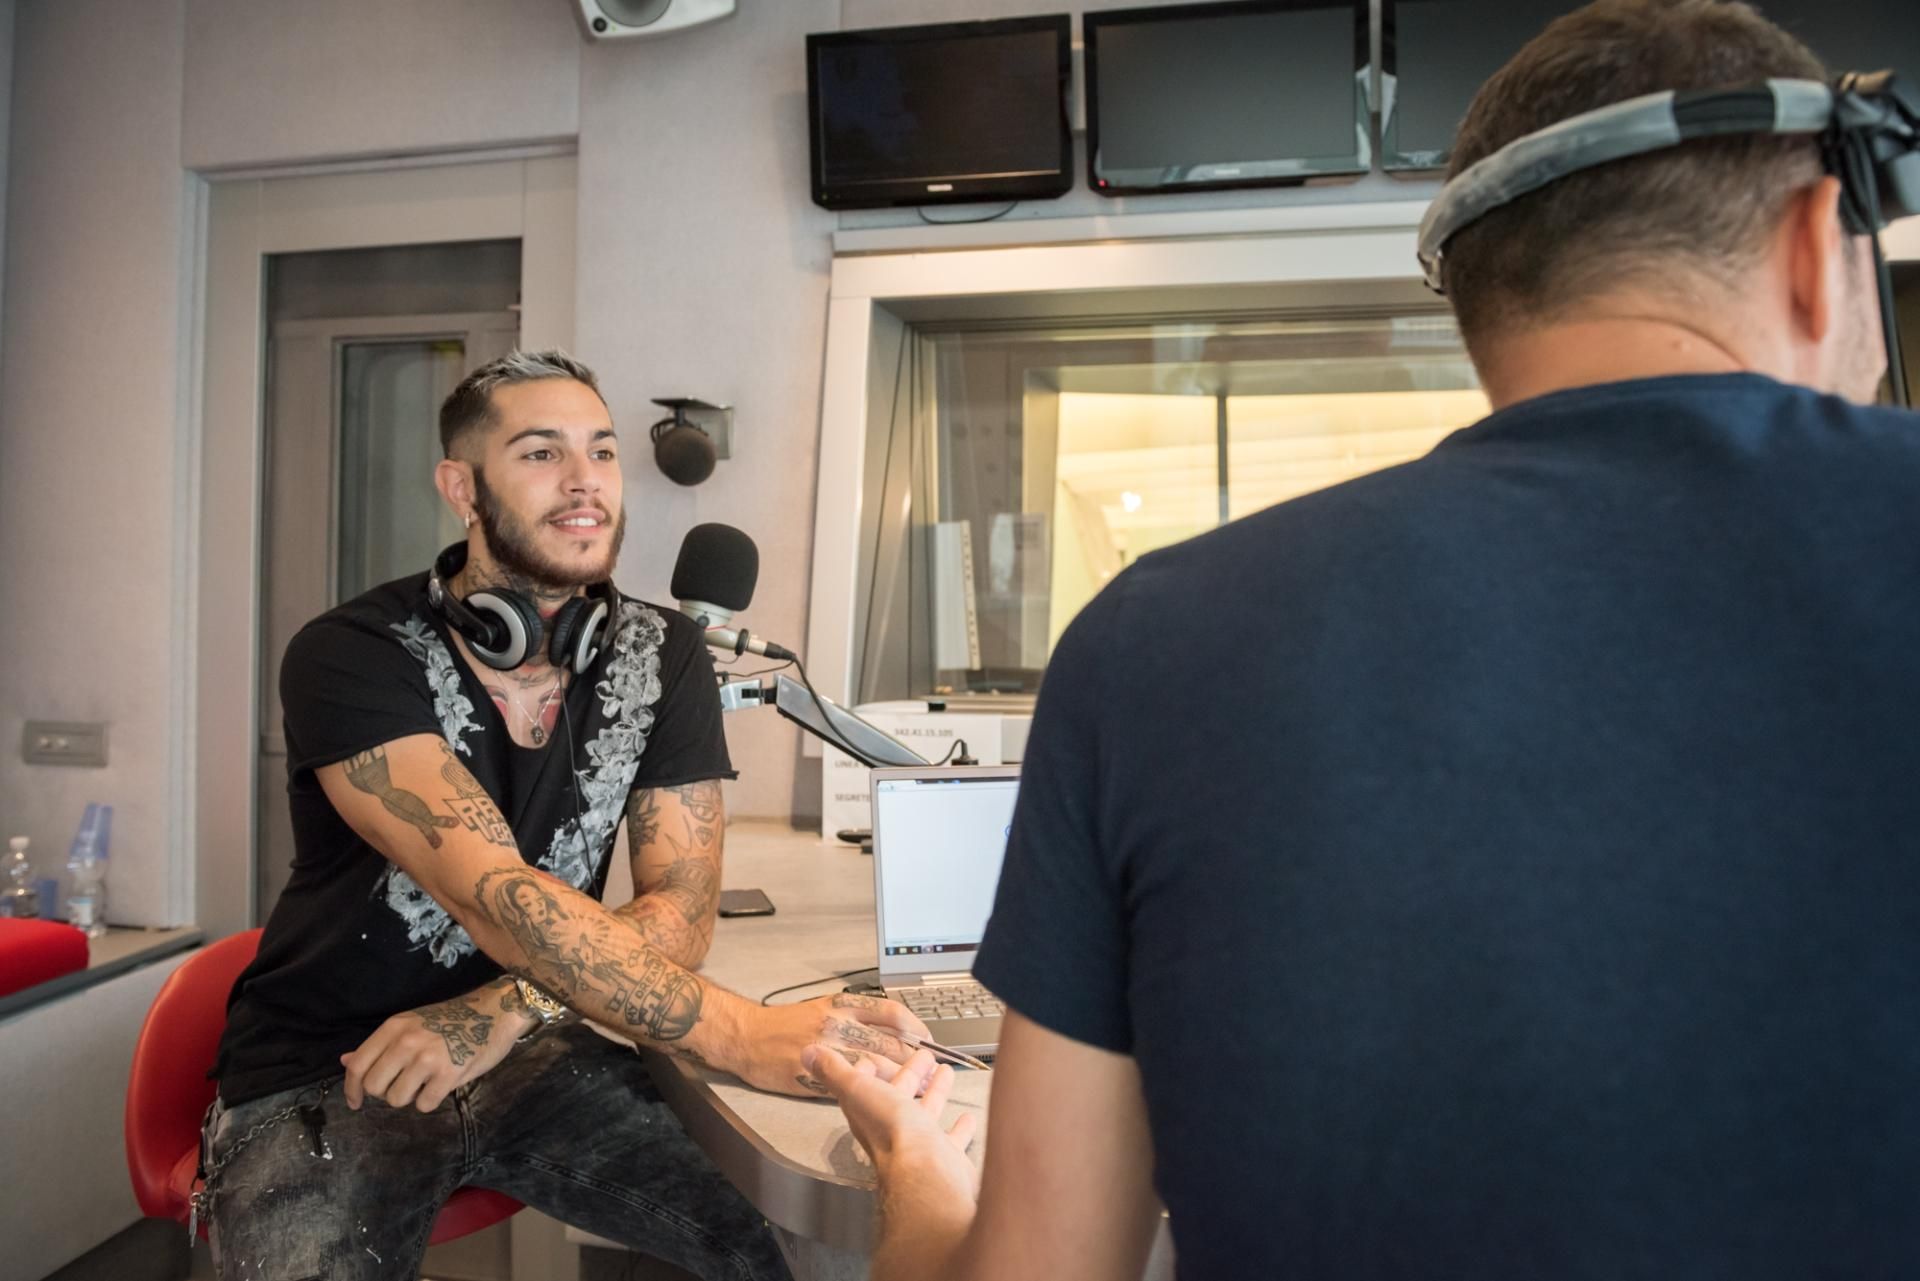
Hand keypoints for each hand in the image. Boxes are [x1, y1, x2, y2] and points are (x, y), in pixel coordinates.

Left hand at [340, 985, 530, 1111]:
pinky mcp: (449, 1074)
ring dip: (409, 1097)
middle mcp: (407, 1041)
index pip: (358, 1065)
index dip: (351, 1089)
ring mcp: (428, 1058)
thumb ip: (380, 1045)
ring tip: (425, 1082)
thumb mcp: (411, 1025)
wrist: (494, 1012)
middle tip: (403, 1084)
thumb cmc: (451, 1019)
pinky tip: (441, 1085)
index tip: (354, 1102)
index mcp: (394, 1027)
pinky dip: (430, 1100)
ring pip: (397, 1099)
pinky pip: (424, 1104)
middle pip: (374, 1086)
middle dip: (385, 1093)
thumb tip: (346, 1061)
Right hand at [726, 992, 931, 1097]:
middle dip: (916, 1060)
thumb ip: (855, 1016)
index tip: (929, 1040)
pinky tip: (887, 1106)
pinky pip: (853, 1089)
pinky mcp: (817, 1078)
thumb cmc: (784, 1023)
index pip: (891, 1014)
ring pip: (877, 1068)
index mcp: (843, 1005)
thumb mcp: (823, 1006)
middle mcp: (840, 1026)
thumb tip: (890, 1029)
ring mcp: (829, 1053)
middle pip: (890, 1043)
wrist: (748, 1037)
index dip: (915, 1028)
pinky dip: (873, 1098)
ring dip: (903, 1081)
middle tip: (934, 1071)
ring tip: (921, 1091)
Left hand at [803, 1045, 979, 1199]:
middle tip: (923, 1057)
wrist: (924, 1170)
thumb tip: (809, 1054)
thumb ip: (834, 1071)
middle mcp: (892, 1130)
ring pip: (927, 1112)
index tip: (877, 1055)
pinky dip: (960, 1128)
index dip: (869, 1071)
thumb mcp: (857, 1089)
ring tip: (944, 1074)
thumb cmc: (891, 1132)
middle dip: (910, 1075)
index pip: (864, 1087)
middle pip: (901, 1096)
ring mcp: (919, 1144)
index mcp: (868, 1113)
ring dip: (935, 1092)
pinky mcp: (944, 1156)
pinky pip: (952, 1138)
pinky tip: (966, 1118)